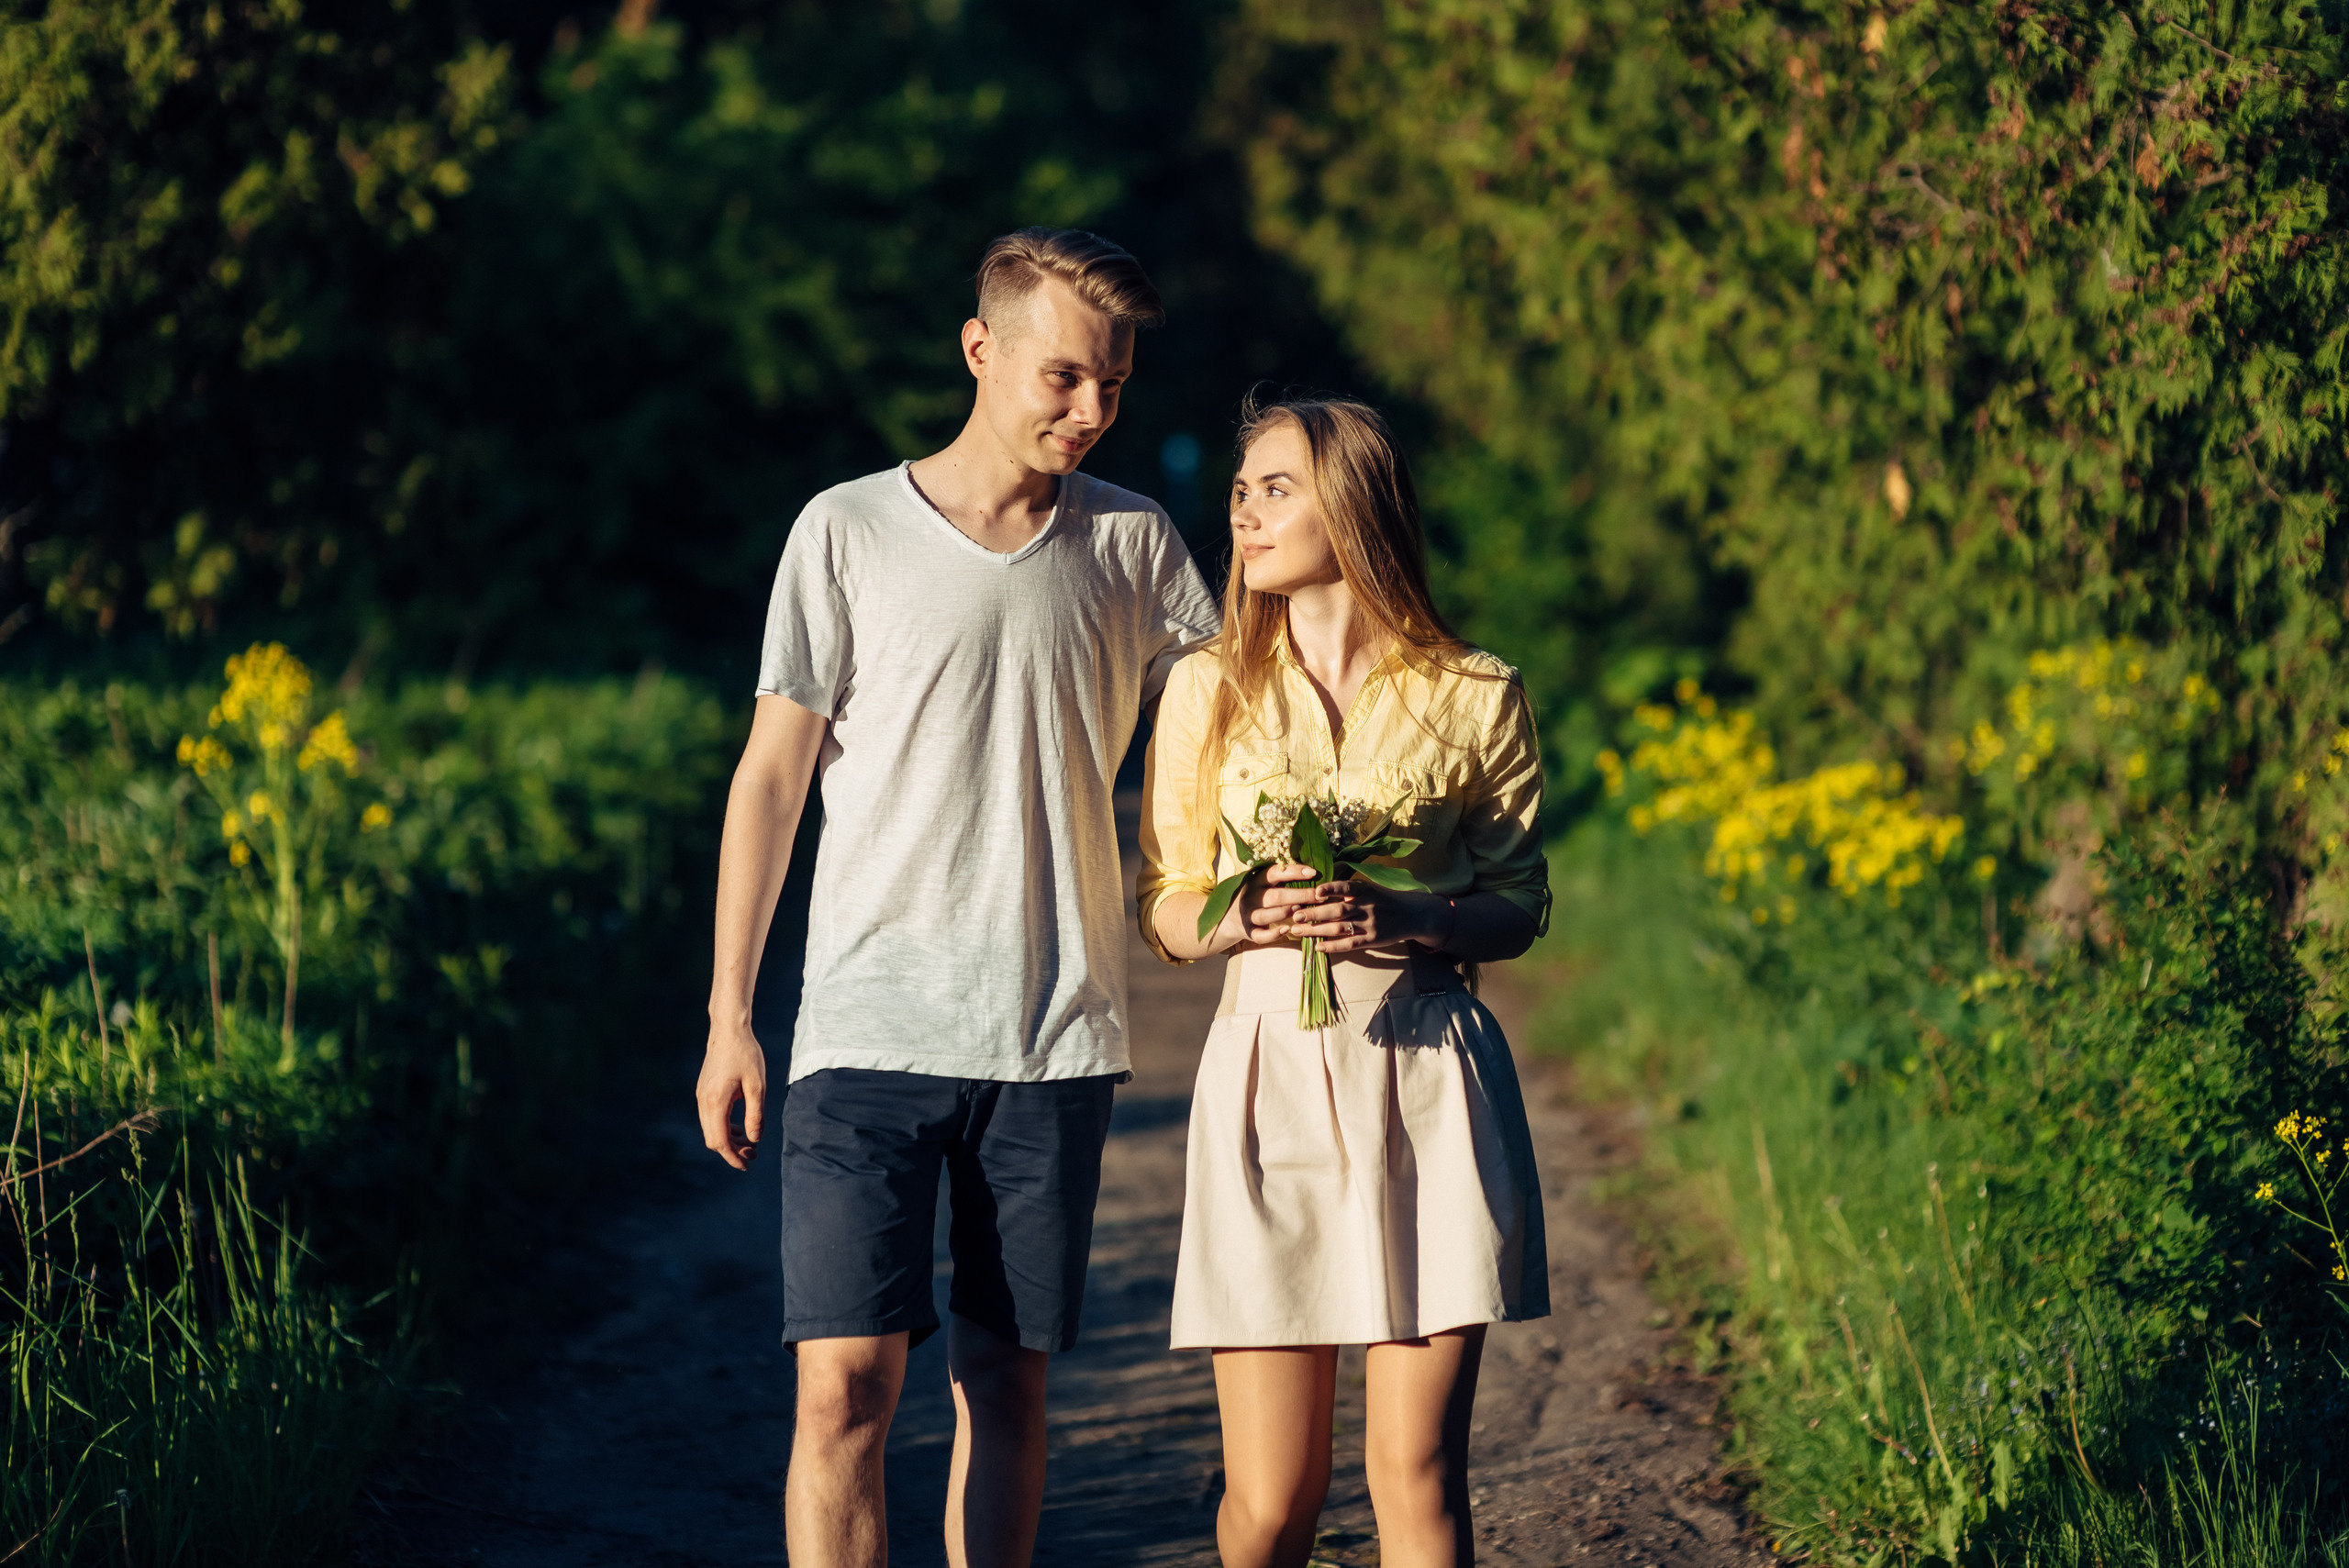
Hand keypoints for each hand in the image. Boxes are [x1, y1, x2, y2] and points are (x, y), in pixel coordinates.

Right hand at [697, 1024, 766, 1170]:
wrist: (728, 1030)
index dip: (733, 1157)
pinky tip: (740, 1127)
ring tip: (749, 1143)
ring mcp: (701, 1096)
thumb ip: (755, 1114)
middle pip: (713, 1139)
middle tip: (753, 1155)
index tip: (747, 1166)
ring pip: (710, 1129)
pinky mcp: (703, 1091)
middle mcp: (703, 1102)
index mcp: (716, 1102)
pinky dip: (723, 1127)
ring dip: (728, 1140)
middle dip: (731, 1152)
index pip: (720, 1141)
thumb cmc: (746, 1054)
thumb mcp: (757, 1086)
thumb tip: (755, 1140)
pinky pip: (710, 1118)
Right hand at [1227, 863, 1317, 947]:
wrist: (1230, 918)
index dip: (1294, 872)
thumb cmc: (1258, 896)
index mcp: (1256, 880)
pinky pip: (1261, 936)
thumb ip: (1282, 878)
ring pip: (1267, 915)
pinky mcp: (1249, 932)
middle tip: (1320, 896)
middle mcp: (1251, 896)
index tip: (1313, 873)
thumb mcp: (1264, 883)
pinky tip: (1287, 930)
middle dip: (1300, 895)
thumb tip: (1313, 871)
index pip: (1275, 872)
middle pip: (1276, 896)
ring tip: (1303, 910)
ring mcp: (1248, 915)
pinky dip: (1273, 934)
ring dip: (1286, 912)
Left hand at [1271, 873, 1449, 955]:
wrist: (1412, 915)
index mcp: (1365, 889)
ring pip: (1339, 928)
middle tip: (1295, 914)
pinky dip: (1332, 946)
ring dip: (1316, 930)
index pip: (1345, 887)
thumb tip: (1319, 887)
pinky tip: (1317, 947)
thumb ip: (1348, 888)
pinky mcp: (1372, 939)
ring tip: (1299, 931)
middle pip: (1337, 910)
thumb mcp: (1370, 888)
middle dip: (1314, 913)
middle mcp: (1367, 906)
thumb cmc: (1384, 900)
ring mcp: (1370, 924)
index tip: (1314, 891)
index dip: (1330, 888)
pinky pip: (1349, 944)